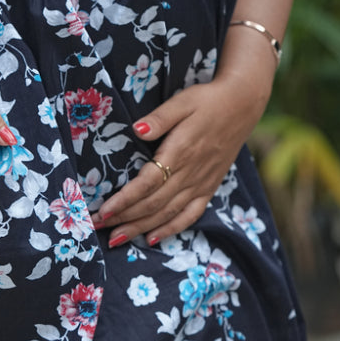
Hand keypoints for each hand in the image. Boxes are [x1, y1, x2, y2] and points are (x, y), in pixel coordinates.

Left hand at [91, 76, 269, 246]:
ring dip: (140, 228)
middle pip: (153, 203)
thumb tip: (138, 129)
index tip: (104, 211)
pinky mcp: (209, 188)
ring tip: (117, 239)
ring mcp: (201, 184)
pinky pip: (190, 215)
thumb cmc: (207, 101)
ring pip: (167, 213)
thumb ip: (160, 117)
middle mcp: (190, 173)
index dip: (125, 200)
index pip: (148, 183)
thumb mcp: (183, 102)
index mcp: (181, 152)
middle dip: (124, 219)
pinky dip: (171, 229)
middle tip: (97, 227)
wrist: (243, 105)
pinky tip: (152, 239)